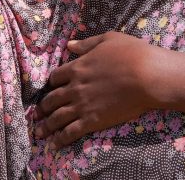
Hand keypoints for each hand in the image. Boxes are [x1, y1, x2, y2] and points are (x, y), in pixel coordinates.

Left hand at [34, 32, 167, 148]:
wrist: (147, 76)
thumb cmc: (132, 54)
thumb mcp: (107, 39)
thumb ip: (86, 44)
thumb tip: (69, 44)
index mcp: (77, 67)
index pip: (55, 77)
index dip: (52, 84)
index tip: (51, 89)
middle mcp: (75, 87)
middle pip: (51, 99)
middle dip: (43, 107)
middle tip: (37, 114)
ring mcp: (82, 105)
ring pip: (57, 117)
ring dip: (46, 126)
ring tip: (38, 132)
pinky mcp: (92, 121)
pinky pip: (70, 131)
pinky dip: (60, 139)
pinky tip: (54, 144)